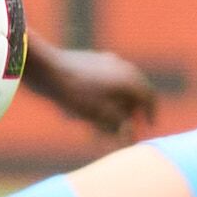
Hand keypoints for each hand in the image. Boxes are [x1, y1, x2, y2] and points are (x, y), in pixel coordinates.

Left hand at [27, 41, 163, 135]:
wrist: (47, 69)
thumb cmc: (76, 95)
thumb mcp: (101, 116)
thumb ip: (121, 126)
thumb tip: (132, 136)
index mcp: (129, 78)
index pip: (149, 97)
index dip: (150, 113)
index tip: (148, 125)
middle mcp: (122, 66)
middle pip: (134, 90)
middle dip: (132, 110)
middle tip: (128, 125)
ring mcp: (106, 61)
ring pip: (118, 85)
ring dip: (118, 103)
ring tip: (108, 120)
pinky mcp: (90, 60)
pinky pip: (105, 79)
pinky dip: (105, 94)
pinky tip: (92, 108)